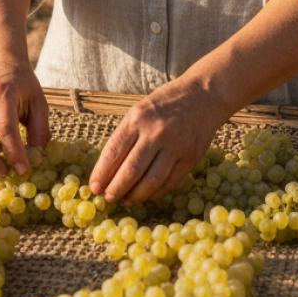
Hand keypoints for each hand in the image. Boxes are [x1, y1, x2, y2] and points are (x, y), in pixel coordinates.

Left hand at [89, 75, 226, 205]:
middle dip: (116, 189)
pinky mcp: (191, 157)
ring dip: (135, 196)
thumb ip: (125, 137)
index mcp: (138, 118)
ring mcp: (175, 146)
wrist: (203, 95)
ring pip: (151, 181)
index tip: (94, 188)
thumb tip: (107, 170)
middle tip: (108, 198)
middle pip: (131, 170)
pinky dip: (155, 193)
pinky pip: (169, 183)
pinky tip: (146, 195)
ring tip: (126, 201)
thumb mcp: (140, 111)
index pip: (114, 152)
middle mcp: (156, 132)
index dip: (101, 174)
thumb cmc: (165, 104)